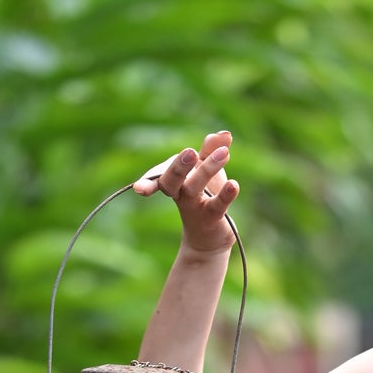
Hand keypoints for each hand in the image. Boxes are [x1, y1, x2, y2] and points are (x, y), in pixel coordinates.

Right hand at [132, 128, 238, 254]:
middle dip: (178, 167)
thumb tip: (225, 134)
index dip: (147, 182)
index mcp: (173, 181)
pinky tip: (234, 184)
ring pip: (194, 188)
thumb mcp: (205, 172)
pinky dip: (226, 194)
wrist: (210, 238)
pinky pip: (217, 206)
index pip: (157, 177)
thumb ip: (211, 151)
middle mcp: (179, 194)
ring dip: (208, 169)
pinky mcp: (211, 218)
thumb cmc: (203, 198)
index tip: (138, 189)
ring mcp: (194, 207)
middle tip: (190, 152)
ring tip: (224, 153)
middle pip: (170, 181)